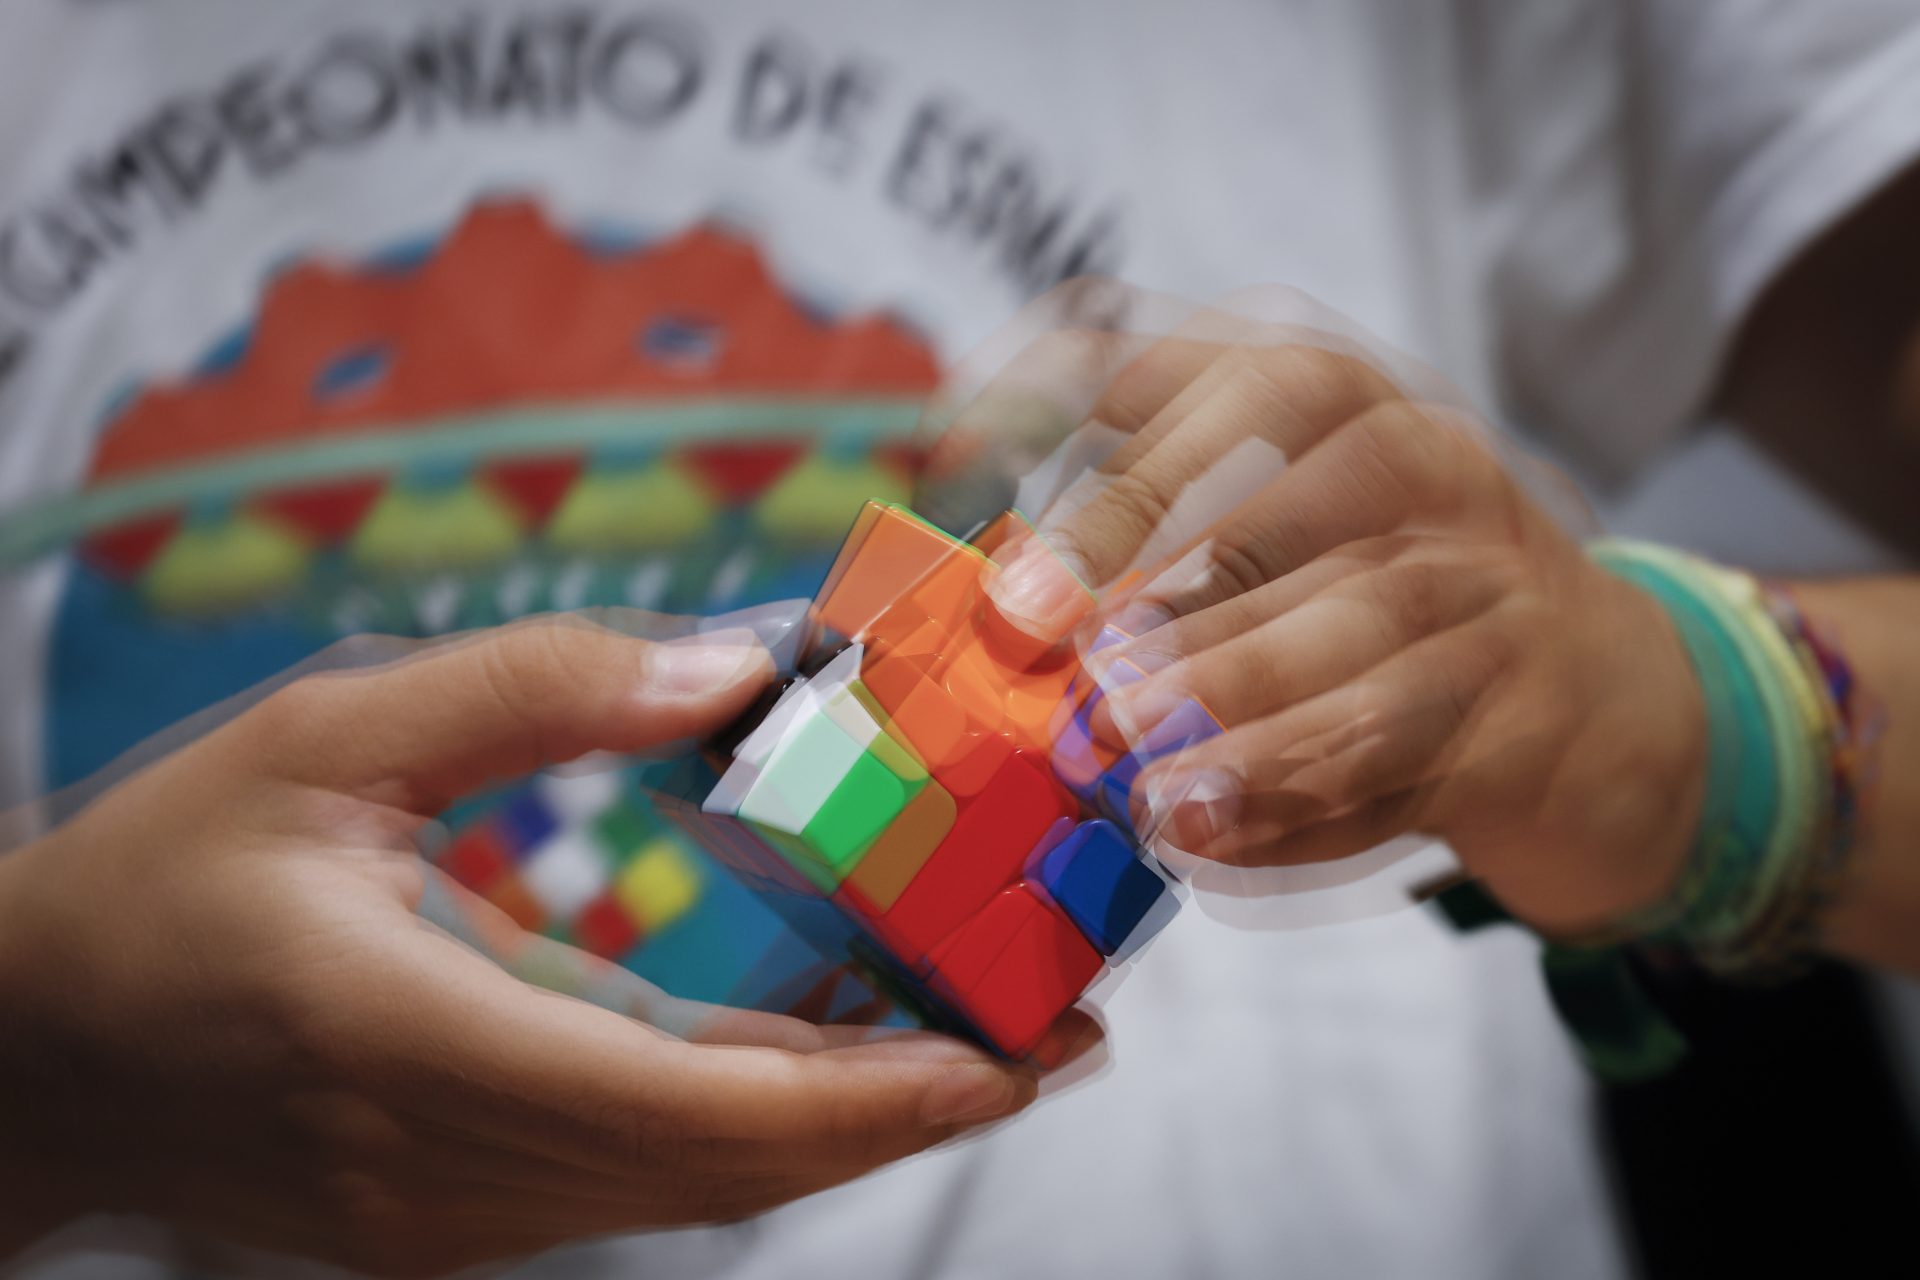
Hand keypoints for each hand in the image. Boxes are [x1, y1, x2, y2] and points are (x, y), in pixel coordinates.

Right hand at [0, 618, 1048, 1276]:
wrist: (34, 1046)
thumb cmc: (160, 881)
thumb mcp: (326, 736)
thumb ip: (537, 689)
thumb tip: (740, 662)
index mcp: (416, 1037)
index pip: (691, 1108)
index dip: (869, 1093)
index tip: (1010, 1051)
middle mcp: (451, 1159)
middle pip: (734, 1165)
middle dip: (912, 1106)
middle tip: (1057, 1027)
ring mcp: (458, 1209)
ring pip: (703, 1183)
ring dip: (851, 1116)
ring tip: (985, 1032)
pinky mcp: (461, 1209)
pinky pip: (649, 1174)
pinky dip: (760, 1119)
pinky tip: (836, 1051)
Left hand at [961, 321, 1707, 936]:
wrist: (1616, 715)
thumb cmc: (1402, 618)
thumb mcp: (1301, 550)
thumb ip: (1179, 554)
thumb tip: (1011, 608)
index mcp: (1359, 412)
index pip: (1229, 362)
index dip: (1095, 374)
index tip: (966, 424)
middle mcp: (1435, 473)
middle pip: (1296, 479)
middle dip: (1151, 537)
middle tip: (1039, 621)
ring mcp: (1500, 591)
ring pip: (1366, 621)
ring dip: (1231, 684)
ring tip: (1124, 753)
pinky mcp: (1532, 718)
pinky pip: (1412, 754)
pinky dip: (1299, 802)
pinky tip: (1207, 837)